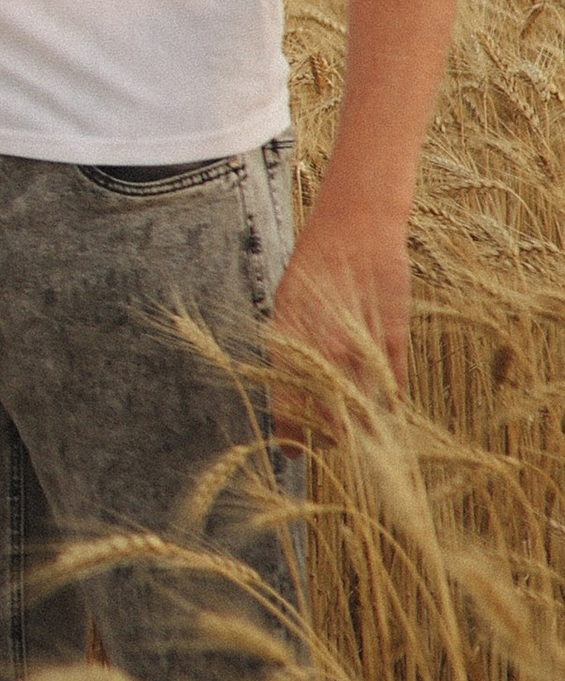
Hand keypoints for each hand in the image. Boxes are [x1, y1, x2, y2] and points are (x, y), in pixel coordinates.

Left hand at [268, 187, 411, 442]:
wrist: (355, 226)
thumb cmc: (315, 265)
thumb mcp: (289, 304)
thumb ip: (291, 346)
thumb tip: (289, 390)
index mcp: (290, 339)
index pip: (287, 402)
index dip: (291, 433)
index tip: (292, 454)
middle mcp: (324, 349)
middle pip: (327, 413)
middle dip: (327, 435)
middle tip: (329, 444)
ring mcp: (361, 345)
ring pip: (362, 405)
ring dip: (360, 427)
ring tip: (357, 438)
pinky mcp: (393, 337)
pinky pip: (393, 384)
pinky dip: (390, 403)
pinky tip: (386, 415)